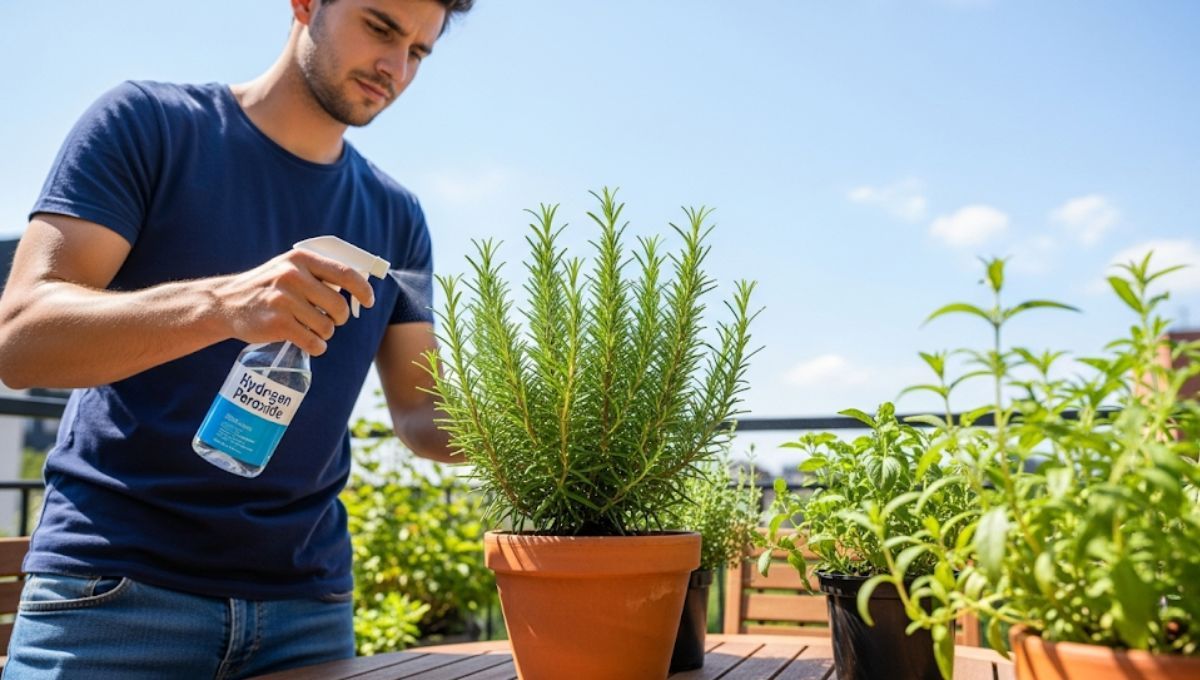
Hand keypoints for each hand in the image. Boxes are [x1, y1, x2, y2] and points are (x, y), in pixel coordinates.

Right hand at [211, 249, 375, 355]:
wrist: (226, 303)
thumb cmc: (267, 287)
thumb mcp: (290, 268)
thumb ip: (319, 273)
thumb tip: (359, 285)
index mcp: (301, 260)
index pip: (345, 274)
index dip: (362, 290)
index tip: (368, 302)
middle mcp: (293, 276)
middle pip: (339, 306)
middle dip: (338, 318)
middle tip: (327, 320)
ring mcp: (284, 301)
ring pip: (327, 327)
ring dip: (324, 334)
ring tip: (309, 328)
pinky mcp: (277, 324)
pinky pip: (313, 343)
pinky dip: (316, 347)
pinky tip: (308, 342)